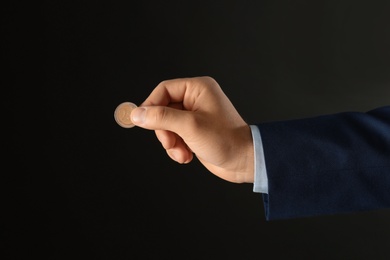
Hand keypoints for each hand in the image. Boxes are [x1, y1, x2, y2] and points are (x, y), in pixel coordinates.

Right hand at [130, 76, 253, 182]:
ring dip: (170, 142)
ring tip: (182, 153)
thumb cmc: (225, 140)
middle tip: (170, 143)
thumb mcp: (189, 126)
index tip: (142, 121)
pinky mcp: (194, 131)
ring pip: (167, 125)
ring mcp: (195, 116)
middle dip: (164, 130)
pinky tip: (186, 156)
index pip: (164, 90)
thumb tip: (137, 114)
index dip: (151, 105)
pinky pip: (174, 136)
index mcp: (198, 88)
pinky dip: (176, 148)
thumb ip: (161, 118)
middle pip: (163, 109)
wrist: (243, 161)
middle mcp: (196, 99)